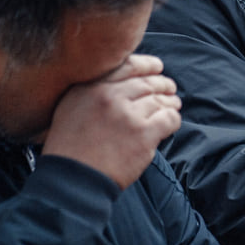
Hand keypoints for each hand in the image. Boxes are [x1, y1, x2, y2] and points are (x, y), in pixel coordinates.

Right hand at [42, 54, 181, 187]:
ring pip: (159, 101)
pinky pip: (169, 119)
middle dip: (162, 84)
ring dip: (170, 102)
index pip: (127, 66)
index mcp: (90, 86)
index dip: (148, 65)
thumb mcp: (69, 107)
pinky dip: (173, 119)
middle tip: (170, 88)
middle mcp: (109, 95)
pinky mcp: (143, 134)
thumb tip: (120, 83)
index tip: (158, 67)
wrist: (74, 178)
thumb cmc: (69, 147)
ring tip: (174, 105)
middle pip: (146, 83)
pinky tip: (172, 122)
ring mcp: (128, 114)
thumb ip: (91, 91)